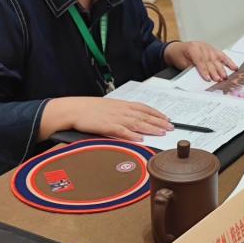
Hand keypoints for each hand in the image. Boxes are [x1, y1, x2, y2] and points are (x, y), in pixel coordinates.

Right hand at [54, 96, 171, 141]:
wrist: (72, 109)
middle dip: (159, 122)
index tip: (167, 118)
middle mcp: (121, 110)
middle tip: (171, 128)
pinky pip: (121, 131)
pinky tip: (140, 138)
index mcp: (122, 104)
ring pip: (137, 123)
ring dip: (151, 127)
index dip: (157, 113)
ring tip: (162, 133)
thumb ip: (122, 113)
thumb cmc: (89, 109)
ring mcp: (114, 118)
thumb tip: (134, 121)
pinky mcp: (106, 126)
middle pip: (144, 116)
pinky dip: (131, 134)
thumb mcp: (108, 108)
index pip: (144, 108)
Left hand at [164, 41, 235, 81]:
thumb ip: (192, 68)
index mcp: (192, 48)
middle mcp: (202, 46)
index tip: (208, 79)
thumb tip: (202, 76)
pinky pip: (222, 56)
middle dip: (214, 71)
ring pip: (216, 58)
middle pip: (209, 60)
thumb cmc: (179, 56)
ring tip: (225, 77)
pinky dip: (228, 62)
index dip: (204, 70)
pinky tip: (234, 67)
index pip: (200, 60)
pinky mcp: (213, 49)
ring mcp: (208, 47)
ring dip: (221, 68)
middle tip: (218, 80)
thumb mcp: (182, 63)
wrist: (176, 49)